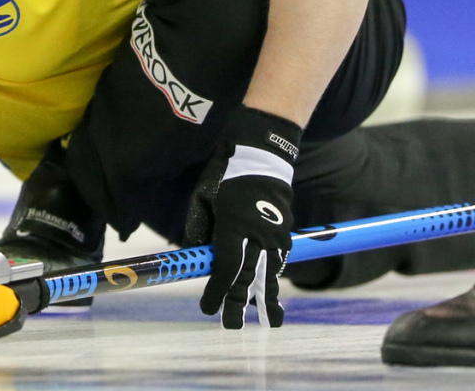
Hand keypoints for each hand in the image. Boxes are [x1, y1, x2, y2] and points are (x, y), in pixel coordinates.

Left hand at [185, 105, 301, 328]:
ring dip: (265, 298)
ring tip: (270, 321)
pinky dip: (273, 277)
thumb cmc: (224, 176)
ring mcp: (274, 234)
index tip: (207, 308)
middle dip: (238, 303)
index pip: (225, 268)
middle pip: (247, 277)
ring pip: (268, 273)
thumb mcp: (202, 198)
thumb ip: (199, 230)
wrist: (261, 156)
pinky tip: (272, 294)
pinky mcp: (284, 233)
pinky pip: (277, 261)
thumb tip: (198, 257)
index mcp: (232, 224)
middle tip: (232, 326)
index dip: (216, 291)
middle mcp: (256, 234)